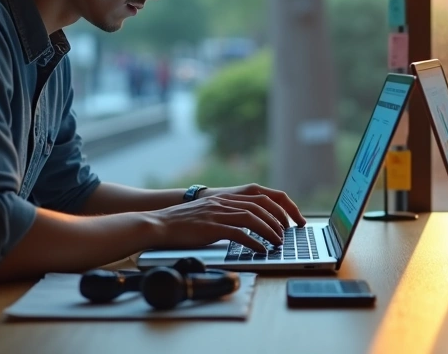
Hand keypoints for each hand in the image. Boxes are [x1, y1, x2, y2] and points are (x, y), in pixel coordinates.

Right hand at [150, 195, 287, 252]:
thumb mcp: (208, 213)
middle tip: (286, 233)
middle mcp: (224, 202)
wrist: (159, 224)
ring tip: (278, 242)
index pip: (260, 198)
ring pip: (252, 219)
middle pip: (260, 206)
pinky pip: (239, 234)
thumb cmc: (182, 224)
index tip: (287, 219)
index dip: (277, 208)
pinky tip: (261, 250)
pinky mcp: (211, 227)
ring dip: (269, 231)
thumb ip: (225, 214)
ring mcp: (217, 214)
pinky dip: (254, 242)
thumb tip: (244, 228)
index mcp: (225, 198)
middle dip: (278, 220)